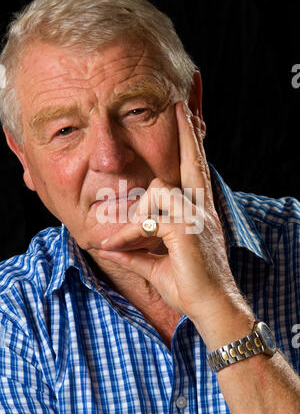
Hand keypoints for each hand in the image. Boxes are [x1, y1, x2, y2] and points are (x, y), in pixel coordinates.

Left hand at [97, 101, 253, 346]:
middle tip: (183, 105)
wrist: (210, 308)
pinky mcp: (186, 228)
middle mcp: (201, 209)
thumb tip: (107, 246)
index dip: (192, 146)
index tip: (190, 119)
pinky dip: (129, 232)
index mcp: (198, 213)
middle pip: (192, 163)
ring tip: (121, 239)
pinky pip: (150, 218)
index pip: (195, 172)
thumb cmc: (189, 287)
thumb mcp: (154, 265)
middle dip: (188, 134)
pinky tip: (118, 246)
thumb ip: (133, 252)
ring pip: (158, 190)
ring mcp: (196, 216)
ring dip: (135, 215)